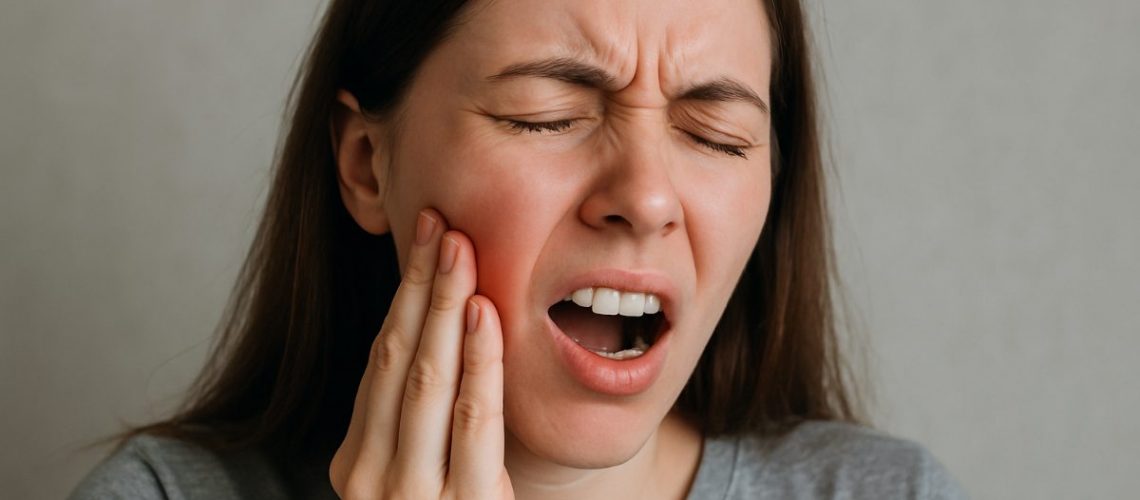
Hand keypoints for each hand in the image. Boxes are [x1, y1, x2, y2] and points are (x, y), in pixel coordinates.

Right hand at [330, 209, 513, 498]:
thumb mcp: (414, 482)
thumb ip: (416, 427)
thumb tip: (434, 337)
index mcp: (353, 465)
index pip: (381, 362)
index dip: (404, 295)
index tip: (423, 237)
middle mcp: (369, 479)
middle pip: (397, 359)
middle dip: (420, 285)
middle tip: (439, 221)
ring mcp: (410, 497)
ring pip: (426, 380)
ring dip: (445, 307)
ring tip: (459, 247)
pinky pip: (471, 422)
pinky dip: (479, 361)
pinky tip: (485, 313)